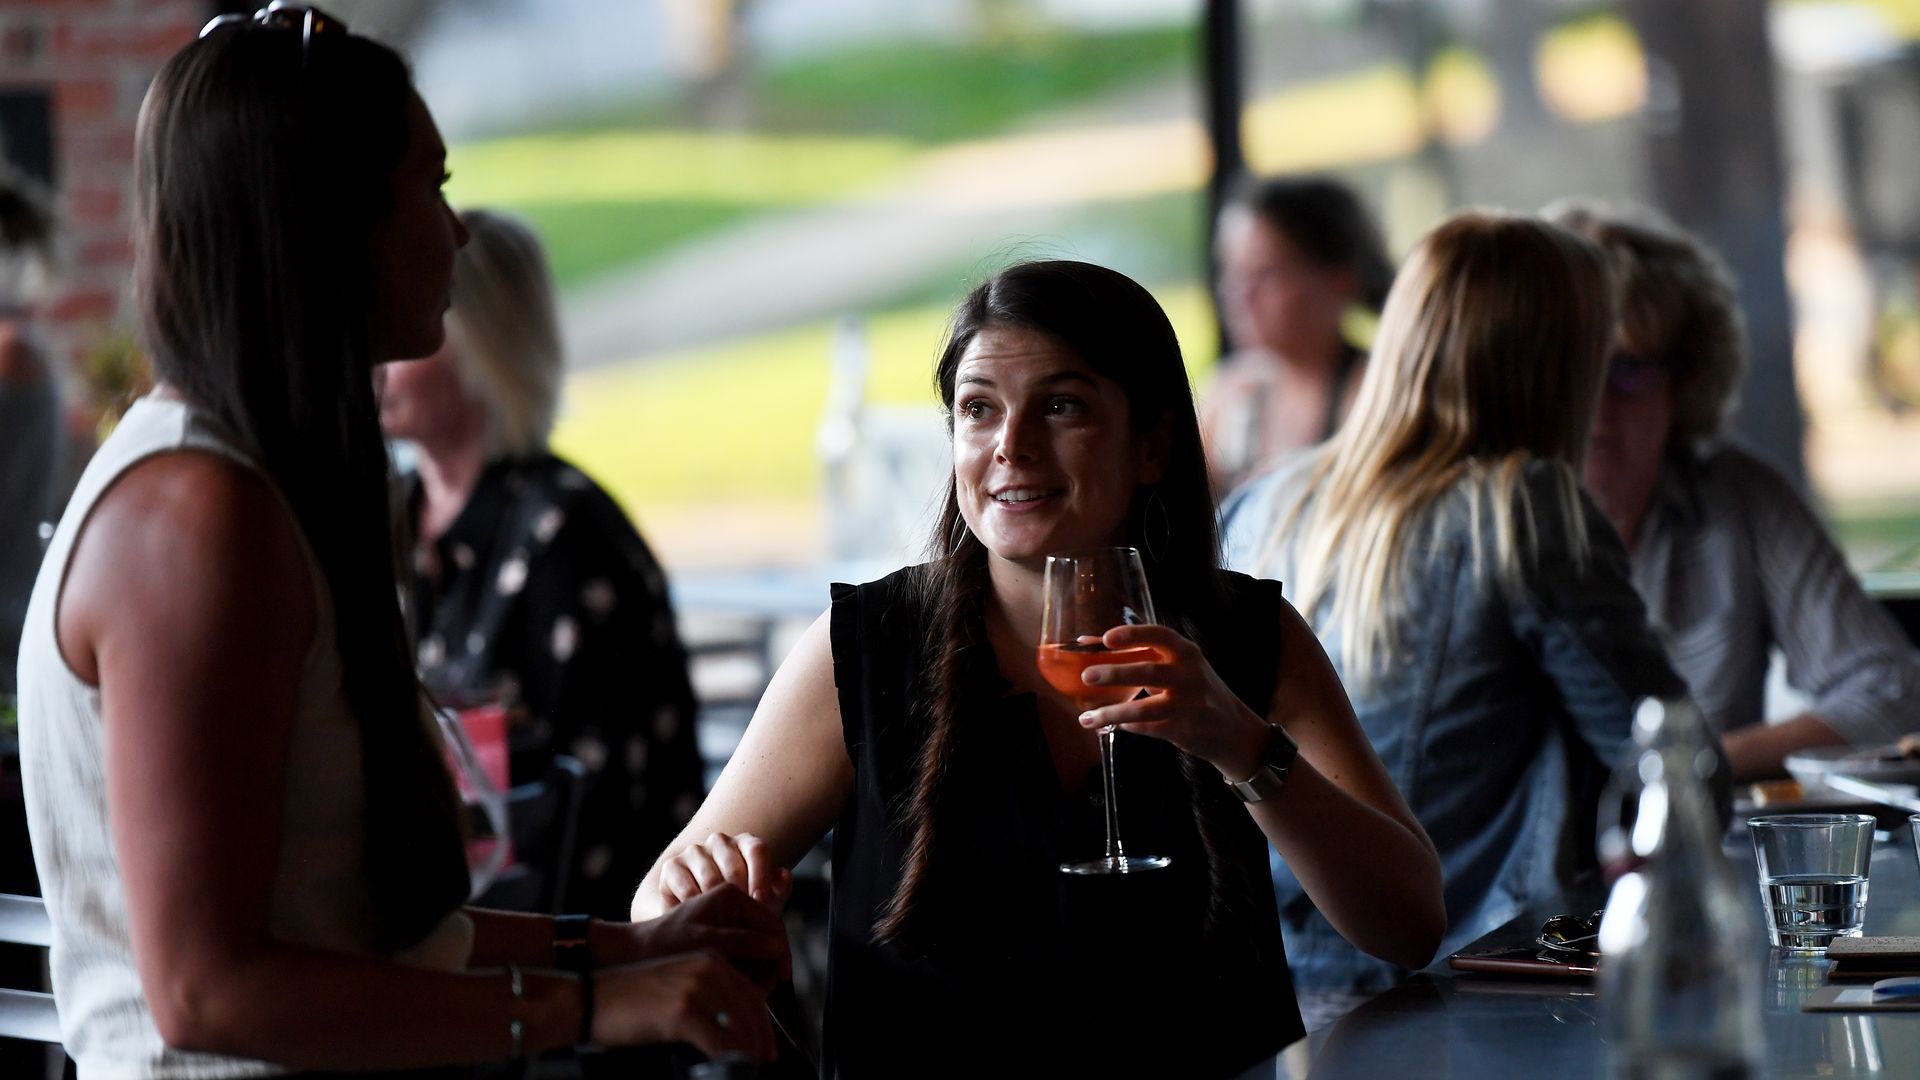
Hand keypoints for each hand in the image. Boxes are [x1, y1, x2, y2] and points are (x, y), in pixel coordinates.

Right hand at [594, 950, 776, 1061]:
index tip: (766, 1046)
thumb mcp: (677, 984)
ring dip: (747, 1052)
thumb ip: (707, 997)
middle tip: (762, 1061)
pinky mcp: (682, 1012)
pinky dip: (729, 1059)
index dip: (762, 1024)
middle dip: (759, 1040)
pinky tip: (727, 1069)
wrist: (590, 998)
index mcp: (710, 958)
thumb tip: (735, 1029)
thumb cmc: (630, 998)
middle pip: (750, 1009)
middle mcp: (707, 968)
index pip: (749, 993)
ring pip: (739, 1026)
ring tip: (746, 1068)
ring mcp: (695, 988)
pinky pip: (719, 1041)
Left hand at [602, 885, 790, 988]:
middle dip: (765, 965)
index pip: (771, 923)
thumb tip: (776, 948)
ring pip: (756, 951)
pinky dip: (742, 973)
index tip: (781, 977)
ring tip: (742, 991)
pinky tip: (733, 986)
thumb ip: (744, 942)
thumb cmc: (663, 943)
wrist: (632, 954)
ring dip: (754, 972)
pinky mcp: (721, 940)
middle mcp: (732, 905)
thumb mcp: (706, 942)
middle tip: (758, 991)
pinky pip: (743, 957)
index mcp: (731, 896)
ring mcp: (727, 922)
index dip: (780, 951)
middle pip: (766, 938)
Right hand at [649, 831, 792, 915]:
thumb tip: (783, 874)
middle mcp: (720, 841)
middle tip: (742, 921)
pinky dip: (693, 907)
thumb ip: (779, 890)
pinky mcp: (672, 866)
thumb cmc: (742, 909)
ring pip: (709, 878)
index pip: (757, 850)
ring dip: (716, 905)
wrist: (702, 918)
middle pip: (733, 866)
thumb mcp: (765, 903)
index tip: (761, 901)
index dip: (761, 875)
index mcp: (746, 844)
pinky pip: (685, 886)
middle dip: (739, 897)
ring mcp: (695, 851)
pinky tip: (700, 921)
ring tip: (722, 925)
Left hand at [1076, 623, 1271, 778]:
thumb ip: (1138, 653)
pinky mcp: (1186, 729)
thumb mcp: (1178, 666)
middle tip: (1086, 676)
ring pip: (1144, 708)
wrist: (1234, 729)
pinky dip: (1126, 727)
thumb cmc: (1195, 690)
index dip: (1133, 635)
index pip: (1160, 635)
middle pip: (1148, 671)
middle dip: (1115, 673)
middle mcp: (1190, 675)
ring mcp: (1189, 703)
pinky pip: (1149, 727)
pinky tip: (1109, 726)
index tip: (1107, 639)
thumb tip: (1086, 642)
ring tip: (1086, 718)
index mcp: (1186, 653)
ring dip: (1112, 713)